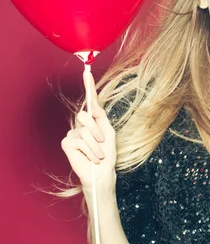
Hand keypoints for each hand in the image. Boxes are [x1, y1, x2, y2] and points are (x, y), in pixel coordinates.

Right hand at [61, 71, 116, 189]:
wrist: (102, 172)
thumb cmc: (107, 153)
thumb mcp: (108, 132)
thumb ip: (100, 116)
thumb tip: (91, 104)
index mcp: (94, 119)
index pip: (90, 100)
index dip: (88, 85)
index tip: (87, 72)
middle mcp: (81, 124)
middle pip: (85, 115)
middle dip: (96, 130)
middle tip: (102, 142)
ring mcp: (72, 133)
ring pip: (83, 130)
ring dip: (95, 145)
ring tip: (98, 154)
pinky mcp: (67, 143)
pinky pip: (77, 140)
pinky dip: (88, 150)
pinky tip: (90, 157)